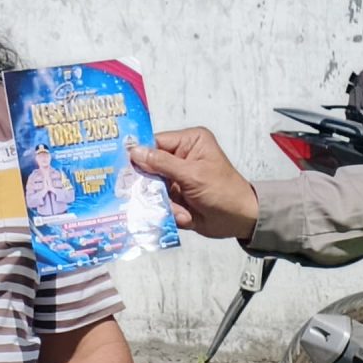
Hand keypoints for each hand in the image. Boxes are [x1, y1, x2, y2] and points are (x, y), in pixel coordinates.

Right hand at [127, 130, 257, 241]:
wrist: (240, 220)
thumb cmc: (223, 191)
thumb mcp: (192, 174)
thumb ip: (162, 163)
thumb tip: (135, 151)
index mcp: (189, 141)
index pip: (156, 142)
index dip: (139, 154)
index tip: (123, 165)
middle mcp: (181, 156)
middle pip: (150, 166)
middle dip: (150, 183)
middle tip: (148, 193)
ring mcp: (177, 178)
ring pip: (152, 187)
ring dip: (163, 201)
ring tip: (180, 209)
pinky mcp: (176, 196)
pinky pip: (160, 202)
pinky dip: (170, 211)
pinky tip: (185, 216)